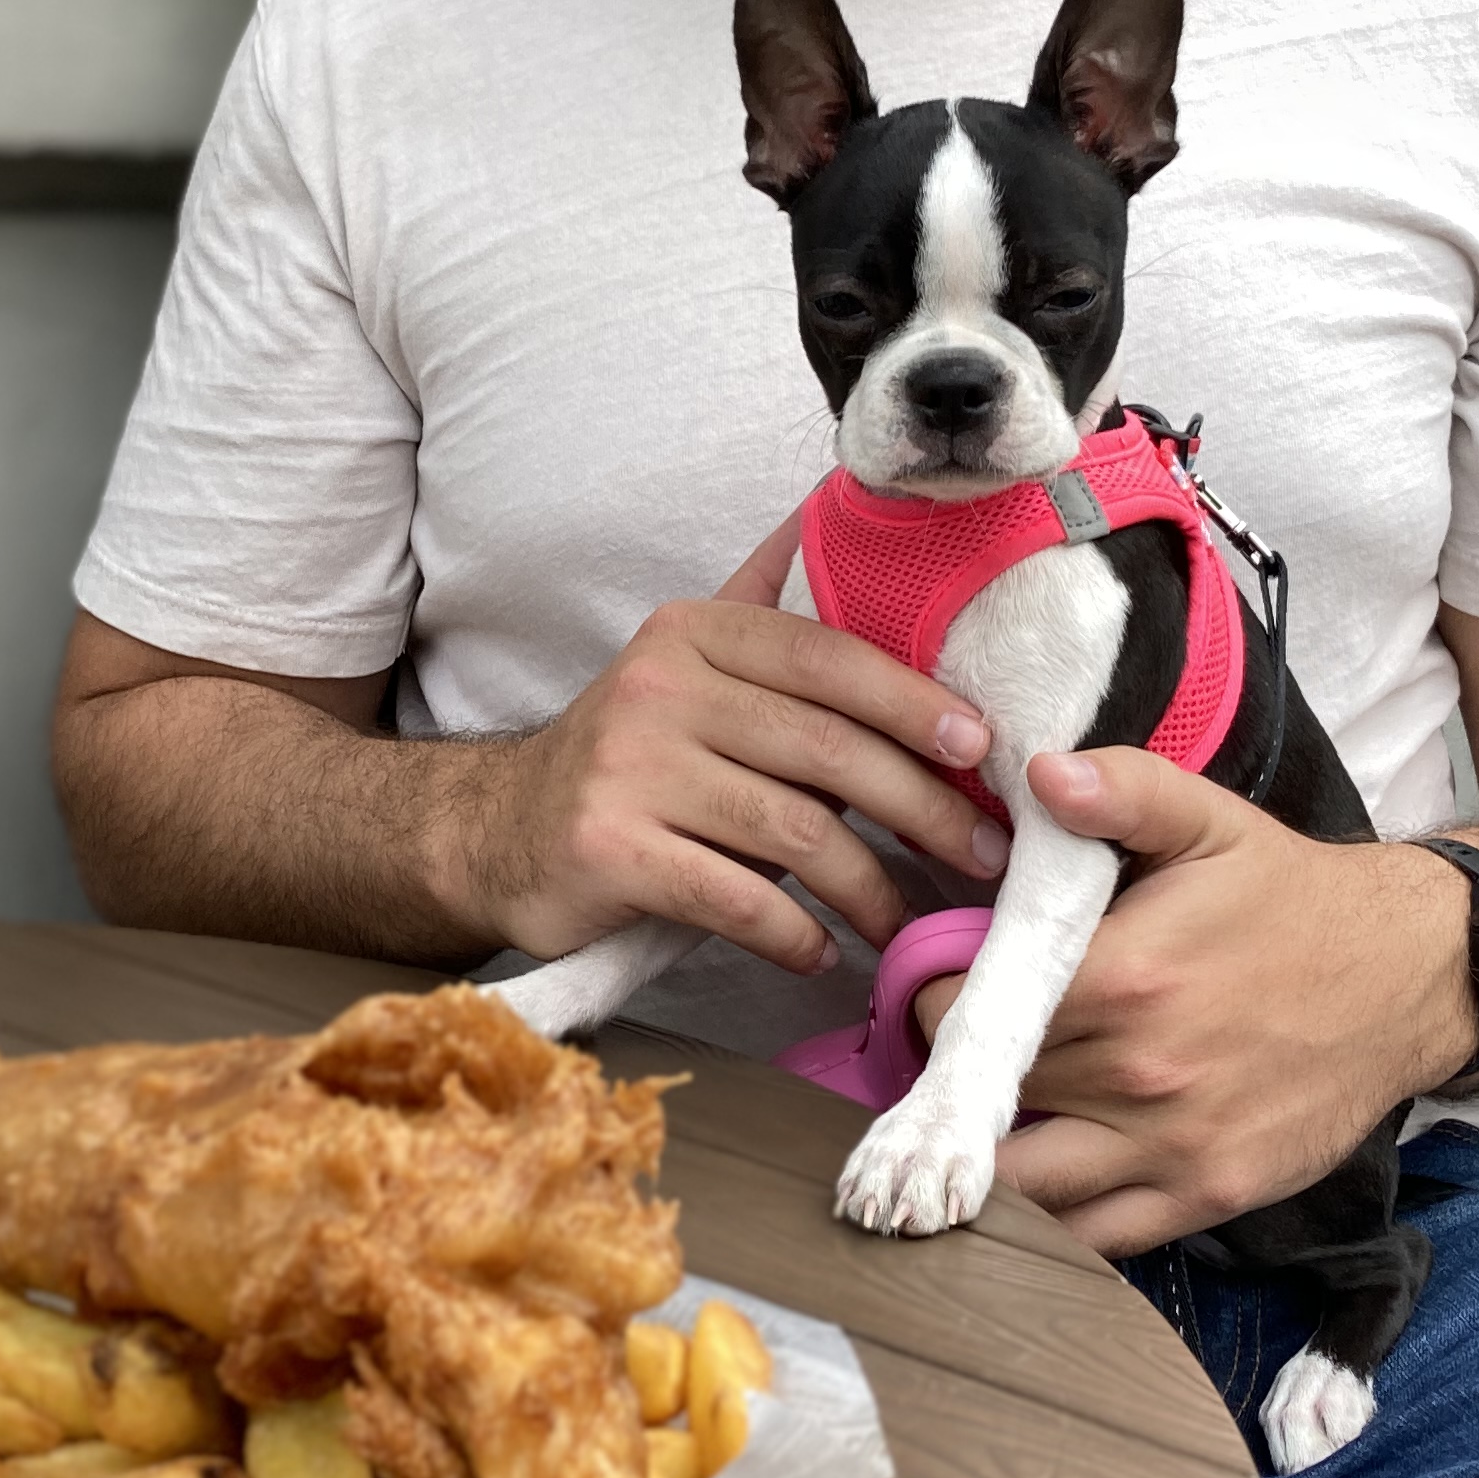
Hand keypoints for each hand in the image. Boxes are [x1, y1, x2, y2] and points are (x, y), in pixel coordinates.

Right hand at [441, 517, 1007, 974]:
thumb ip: (774, 618)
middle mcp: (658, 688)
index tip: (979, 746)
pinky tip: (821, 951)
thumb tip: (858, 525)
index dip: (913, 699)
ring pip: (793, 831)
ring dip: (869, 887)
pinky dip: (793, 934)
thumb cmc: (632, 755)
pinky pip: (736, 899)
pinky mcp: (611, 852)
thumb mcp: (690, 667)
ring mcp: (630, 771)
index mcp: (693, 633)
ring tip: (905, 920)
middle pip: (826, 748)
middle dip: (921, 807)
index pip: (826, 656)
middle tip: (981, 853)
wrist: (497, 832)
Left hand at [914, 745, 1478, 1253]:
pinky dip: (1057, 1219)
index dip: (934, 1005)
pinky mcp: (1210, 1194)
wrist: (1412, 977)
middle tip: (966, 1056)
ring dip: (995, 1159)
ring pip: (1027, 1185)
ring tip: (992, 1123)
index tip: (942, 994)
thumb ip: (1121, 789)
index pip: (968, 1012)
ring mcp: (1176, 1144)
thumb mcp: (1211, 821)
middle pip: (990, 1098)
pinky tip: (1050, 1174)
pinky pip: (1096, 1236)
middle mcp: (1143, 1071)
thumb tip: (1040, 774)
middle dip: (963, 1078)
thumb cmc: (1295, 898)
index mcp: (1125, 975)